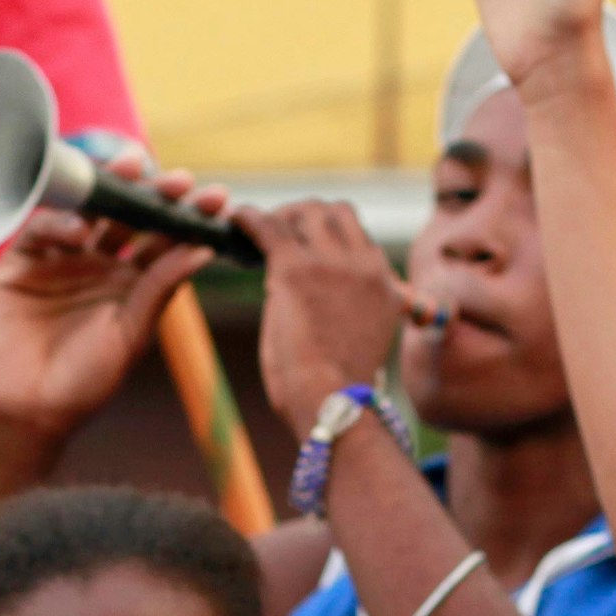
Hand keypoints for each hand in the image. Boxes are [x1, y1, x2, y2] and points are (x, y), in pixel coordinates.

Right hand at [0, 156, 234, 441]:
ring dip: (108, 188)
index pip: (164, 237)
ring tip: (132, 172)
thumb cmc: (84, 382)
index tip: (216, 198)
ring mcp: (61, 257)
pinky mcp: (22, 260)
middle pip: (128, 214)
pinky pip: (41, 229)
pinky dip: (58, 223)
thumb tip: (204, 251)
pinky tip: (78, 229)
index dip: (188, 214)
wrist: (25, 410)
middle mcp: (98, 262)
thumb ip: (160, 290)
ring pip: (86, 209)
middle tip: (179, 179)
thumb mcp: (131, 335)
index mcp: (131, 281)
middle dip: (153, 192)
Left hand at [242, 201, 425, 432]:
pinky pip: (267, 225)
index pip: (353, 228)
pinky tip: (234, 221)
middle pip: (328, 210)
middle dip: (299, 215)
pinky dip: (247, 218)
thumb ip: (353, 307)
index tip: (300, 241)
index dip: (322, 227)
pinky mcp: (296, 270)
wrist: (335, 405)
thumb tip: (323, 300)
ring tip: (254, 232)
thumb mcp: (363, 337)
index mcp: (381, 280)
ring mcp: (330, 263)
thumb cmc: (341, 390)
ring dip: (275, 217)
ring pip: (300, 212)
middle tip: (275, 235)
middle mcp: (361, 263)